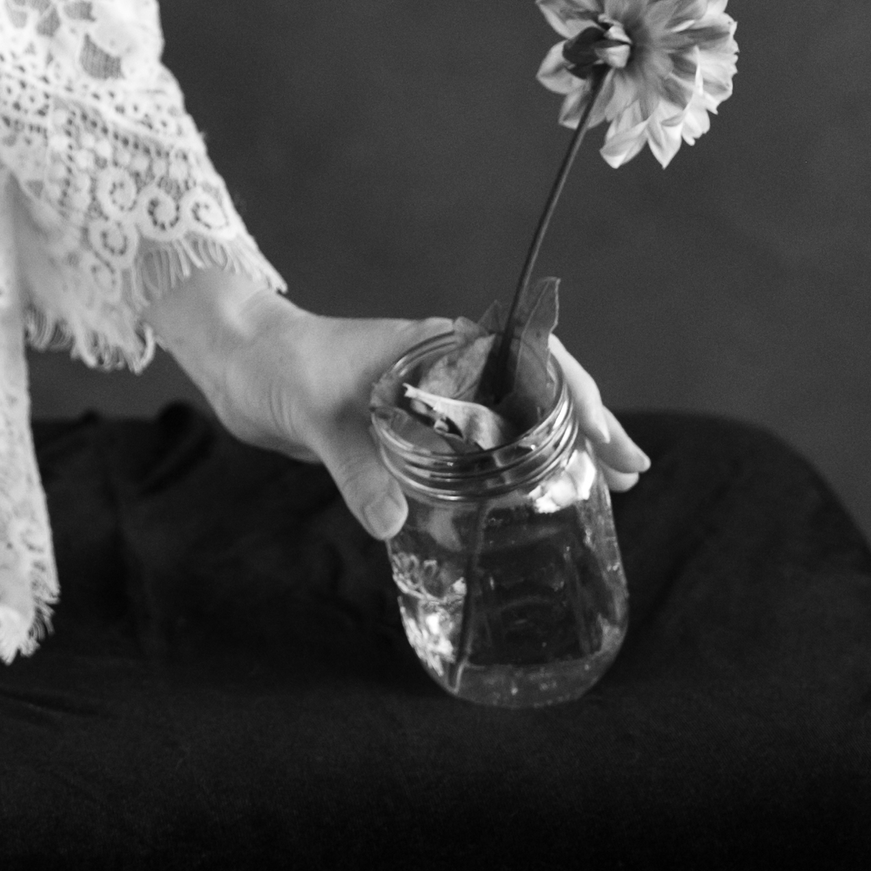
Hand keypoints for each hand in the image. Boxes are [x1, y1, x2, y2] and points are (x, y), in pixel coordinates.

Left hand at [150, 265, 651, 538]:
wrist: (240, 363)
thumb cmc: (277, 370)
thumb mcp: (316, 417)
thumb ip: (356, 470)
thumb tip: (393, 524)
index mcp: (436, 345)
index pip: (528, 358)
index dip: (575, 394)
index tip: (605, 433)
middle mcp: (444, 366)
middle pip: (535, 388)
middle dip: (587, 424)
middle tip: (630, 470)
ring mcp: (432, 394)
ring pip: (513, 416)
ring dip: (560, 444)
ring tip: (609, 481)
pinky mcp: (410, 425)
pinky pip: (480, 442)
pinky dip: (514, 463)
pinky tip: (534, 494)